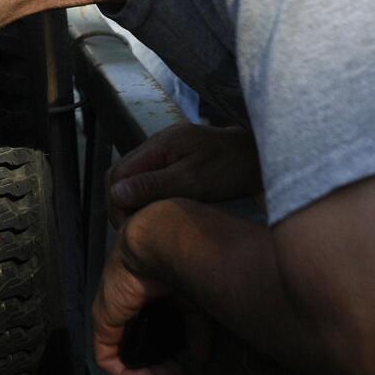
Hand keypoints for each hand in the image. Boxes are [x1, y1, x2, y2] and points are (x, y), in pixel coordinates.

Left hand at [92, 211, 182, 374]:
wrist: (155, 243)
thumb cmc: (176, 264)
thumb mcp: (192, 303)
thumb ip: (196, 329)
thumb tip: (202, 356)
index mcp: (147, 299)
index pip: (151, 335)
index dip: (166, 356)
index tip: (180, 368)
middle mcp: (128, 307)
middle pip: (136, 347)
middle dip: (155, 369)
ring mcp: (113, 313)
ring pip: (121, 353)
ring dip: (141, 374)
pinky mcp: (102, 320)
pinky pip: (106, 356)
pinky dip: (124, 374)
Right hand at [106, 123, 260, 227]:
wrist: (258, 157)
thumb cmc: (231, 166)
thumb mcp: (193, 180)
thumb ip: (154, 185)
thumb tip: (116, 192)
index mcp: (159, 144)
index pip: (117, 173)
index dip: (116, 202)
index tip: (129, 227)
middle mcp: (157, 144)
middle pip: (122, 176)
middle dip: (122, 204)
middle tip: (136, 230)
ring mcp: (166, 151)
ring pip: (135, 179)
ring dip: (135, 202)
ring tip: (148, 224)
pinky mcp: (175, 160)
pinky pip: (150, 179)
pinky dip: (149, 197)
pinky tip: (161, 213)